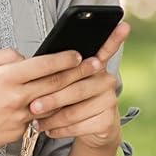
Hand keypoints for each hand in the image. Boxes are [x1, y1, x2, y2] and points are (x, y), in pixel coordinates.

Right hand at [0, 46, 101, 155]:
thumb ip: (4, 57)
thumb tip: (26, 57)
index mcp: (6, 78)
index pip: (44, 65)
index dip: (64, 58)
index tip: (77, 54)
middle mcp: (16, 98)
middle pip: (56, 84)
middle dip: (79, 73)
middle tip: (95, 66)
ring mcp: (19, 118)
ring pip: (52, 104)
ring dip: (70, 95)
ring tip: (83, 86)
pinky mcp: (19, 133)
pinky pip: (38, 119)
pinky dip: (46, 111)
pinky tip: (53, 106)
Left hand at [29, 22, 129, 148]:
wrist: (90, 129)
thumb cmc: (69, 100)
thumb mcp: (62, 84)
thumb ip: (55, 72)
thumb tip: (32, 62)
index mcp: (95, 66)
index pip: (106, 49)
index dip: (114, 38)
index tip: (123, 25)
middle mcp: (106, 80)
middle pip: (76, 87)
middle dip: (51, 98)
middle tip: (33, 106)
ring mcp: (109, 100)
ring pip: (75, 110)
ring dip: (52, 118)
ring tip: (35, 122)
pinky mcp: (107, 120)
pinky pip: (78, 126)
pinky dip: (60, 129)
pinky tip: (49, 129)